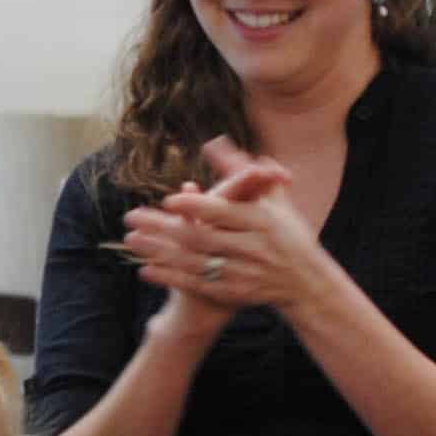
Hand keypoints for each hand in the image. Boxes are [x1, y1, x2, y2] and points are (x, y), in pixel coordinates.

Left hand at [125, 137, 326, 319]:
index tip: (168, 201)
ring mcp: (242, 273)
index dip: (197, 208)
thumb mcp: (273, 198)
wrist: (305, 280)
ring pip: (193, 263)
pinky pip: (196, 285)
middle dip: (163, 229)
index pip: (225, 213)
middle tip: (131, 217)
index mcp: (263, 222)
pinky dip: (170, 277)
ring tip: (131, 241)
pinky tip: (145, 269)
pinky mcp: (233, 293)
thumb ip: (242, 171)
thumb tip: (214, 142)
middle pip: (201, 238)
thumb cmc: (287, 231)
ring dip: (159, 253)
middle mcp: (253, 249)